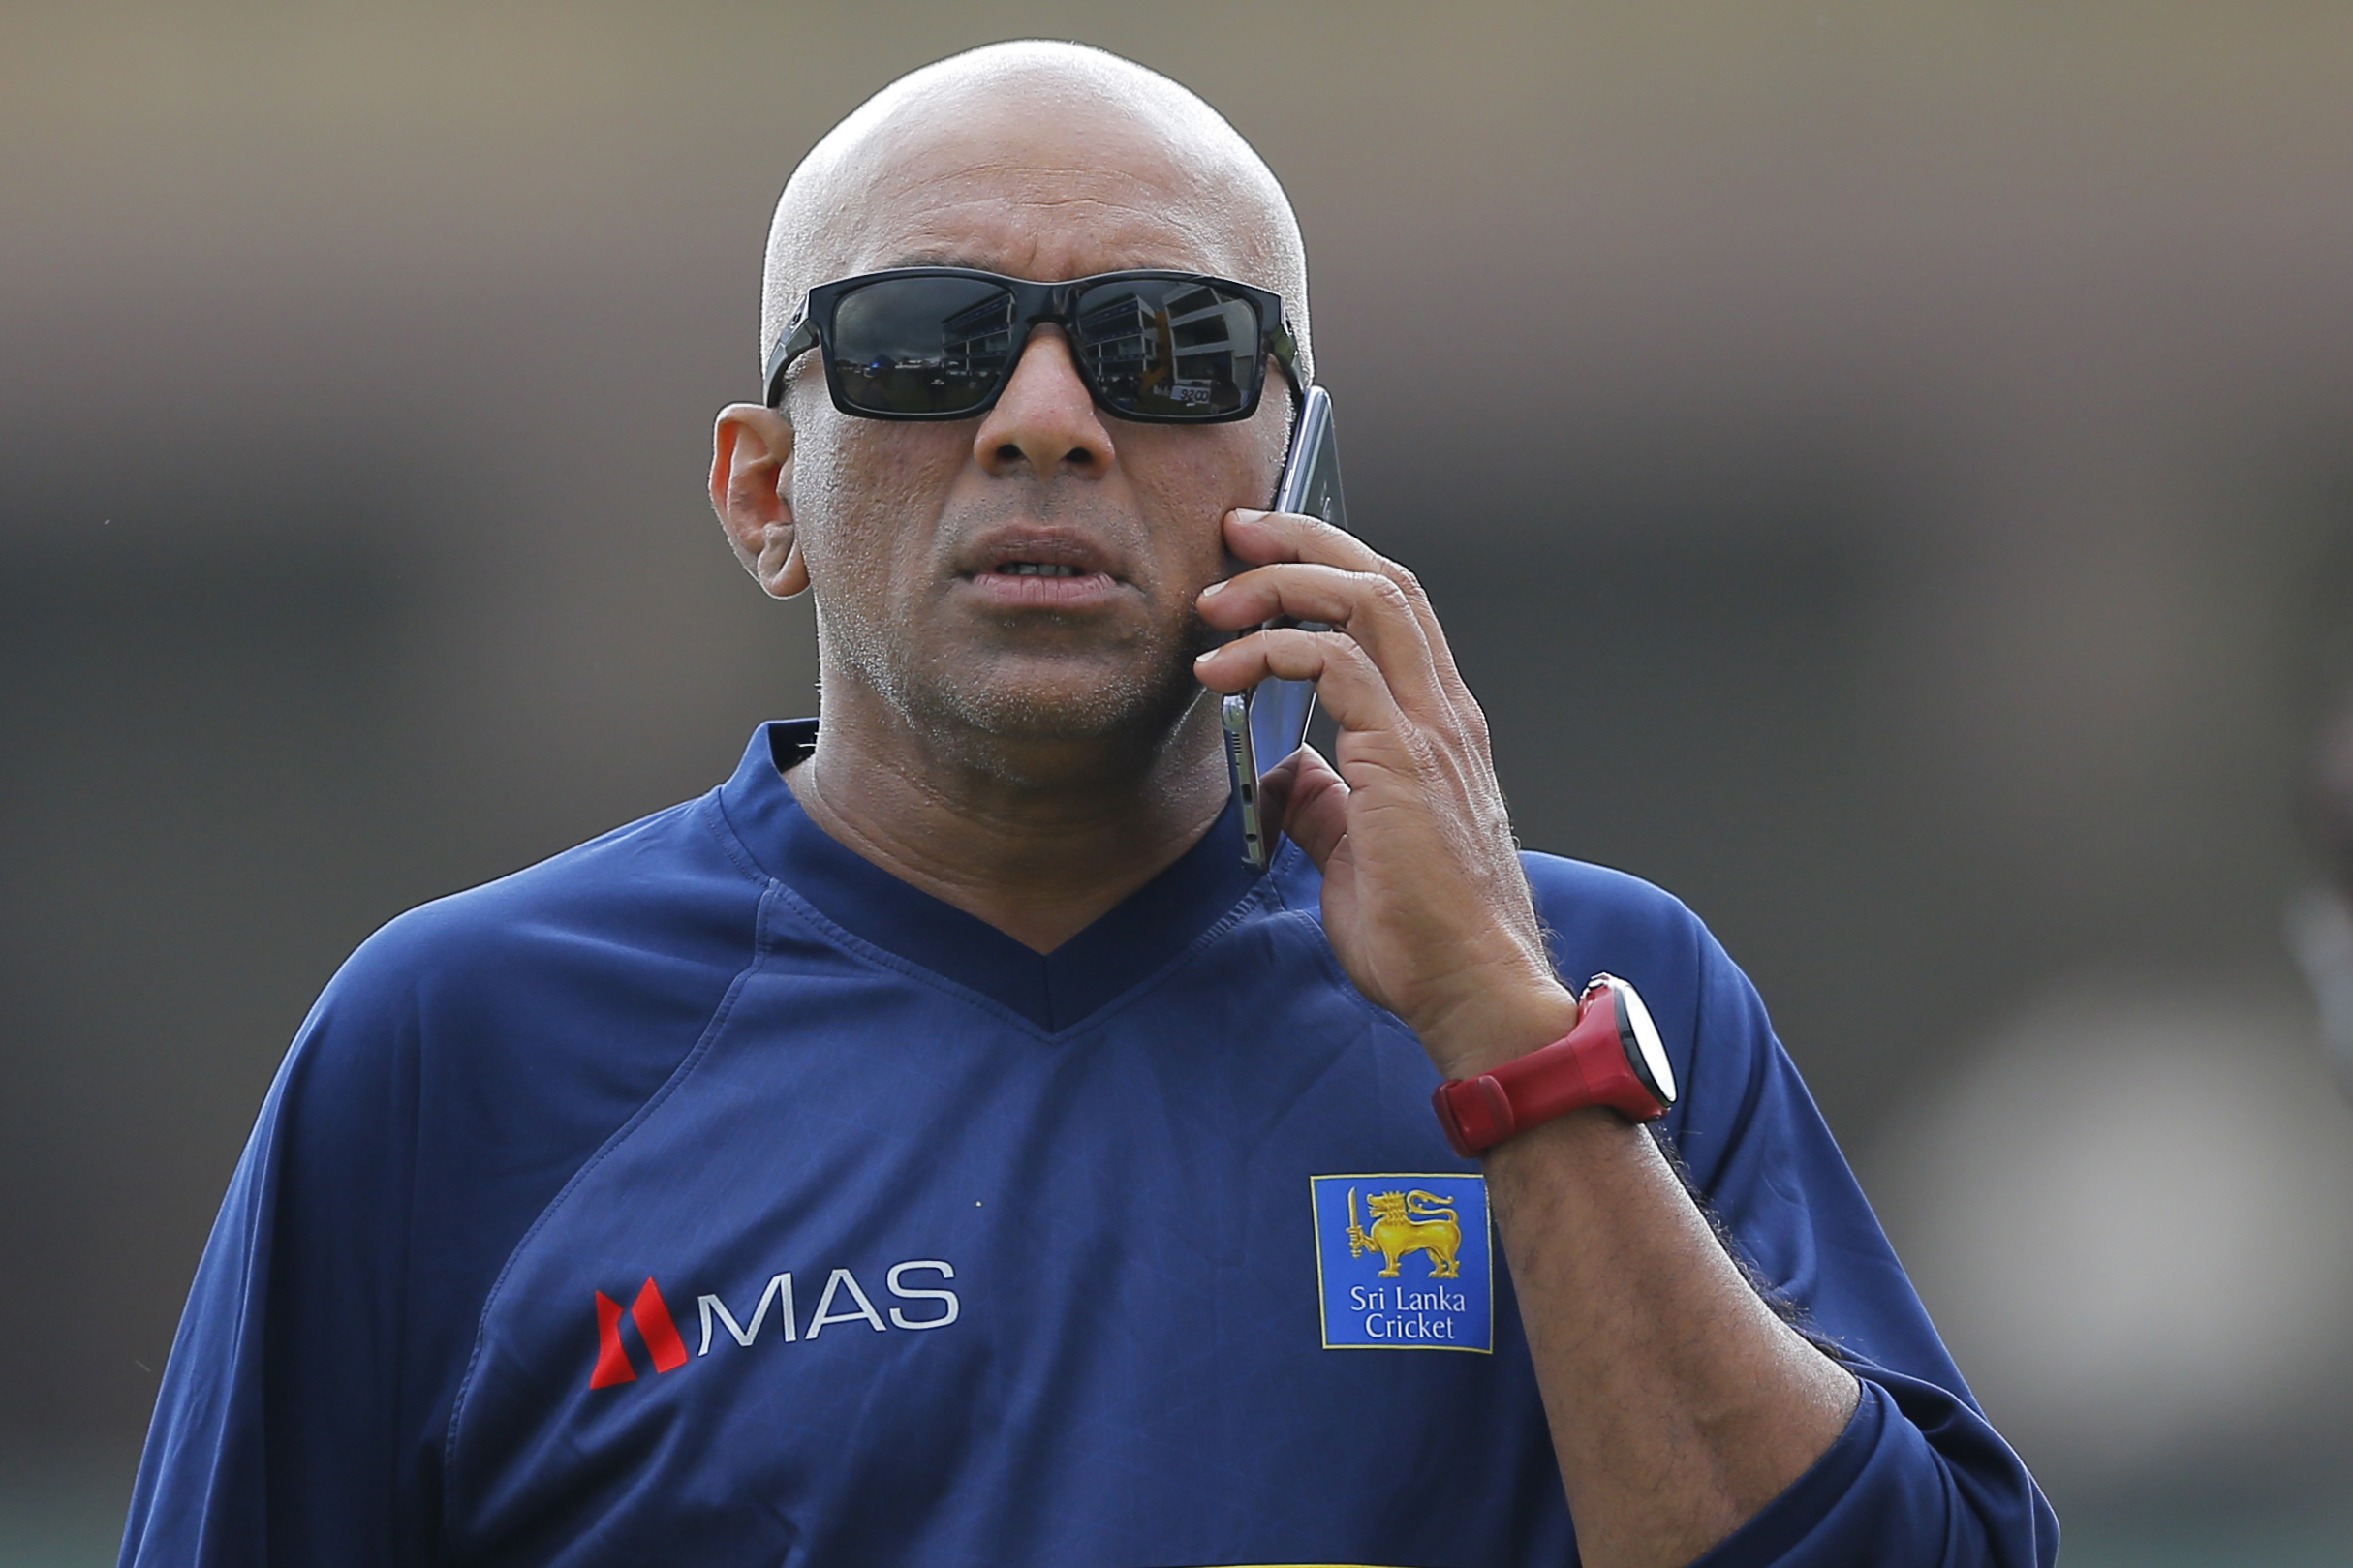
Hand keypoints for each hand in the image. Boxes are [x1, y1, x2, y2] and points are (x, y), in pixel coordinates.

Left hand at [1193, 509, 1576, 1076]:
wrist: (1471, 991)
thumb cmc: (1424, 935)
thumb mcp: (1349, 848)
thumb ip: (1319, 797)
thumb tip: (1278, 768)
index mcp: (1437, 728)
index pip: (1392, 610)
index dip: (1328, 566)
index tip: (1260, 555)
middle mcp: (1443, 714)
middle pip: (1382, 580)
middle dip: (1303, 541)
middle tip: (1235, 534)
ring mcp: (1430, 731)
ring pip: (1366, 600)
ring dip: (1281, 585)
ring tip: (1216, 602)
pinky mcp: (1403, 758)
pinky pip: (1334, 663)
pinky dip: (1271, 649)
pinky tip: (1222, 673)